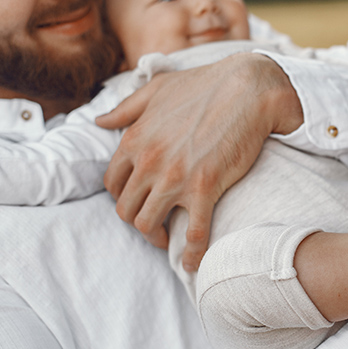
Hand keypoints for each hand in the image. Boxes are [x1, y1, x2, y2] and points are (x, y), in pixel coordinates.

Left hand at [95, 53, 302, 270]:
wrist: (248, 88)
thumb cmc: (205, 84)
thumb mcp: (157, 89)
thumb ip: (125, 108)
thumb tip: (100, 120)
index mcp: (134, 139)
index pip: (113, 184)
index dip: (123, 198)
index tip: (139, 203)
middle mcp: (148, 161)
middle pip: (127, 209)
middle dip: (138, 221)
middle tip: (155, 226)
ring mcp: (175, 177)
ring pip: (149, 225)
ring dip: (157, 238)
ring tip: (169, 241)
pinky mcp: (204, 187)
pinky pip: (192, 232)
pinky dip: (190, 253)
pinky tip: (192, 264)